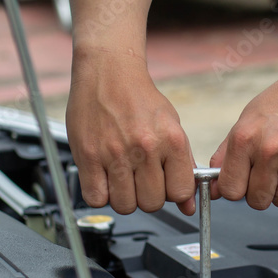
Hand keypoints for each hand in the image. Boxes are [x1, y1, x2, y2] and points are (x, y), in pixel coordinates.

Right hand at [66, 49, 196, 214]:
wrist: (108, 71)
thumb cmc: (139, 99)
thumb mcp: (172, 127)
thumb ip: (183, 167)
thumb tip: (189, 206)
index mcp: (171, 140)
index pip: (180, 192)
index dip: (173, 193)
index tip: (165, 185)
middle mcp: (145, 147)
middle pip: (152, 203)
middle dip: (147, 196)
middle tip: (140, 179)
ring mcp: (115, 153)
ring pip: (125, 206)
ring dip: (124, 198)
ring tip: (122, 178)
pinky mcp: (88, 156)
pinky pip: (96, 198)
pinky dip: (101, 195)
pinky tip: (104, 179)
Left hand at [210, 58, 277, 208]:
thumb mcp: (247, 120)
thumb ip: (226, 155)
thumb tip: (216, 189)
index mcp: (245, 138)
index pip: (230, 190)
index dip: (236, 188)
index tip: (244, 181)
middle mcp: (270, 151)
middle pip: (257, 201)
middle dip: (261, 191)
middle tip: (270, 171)